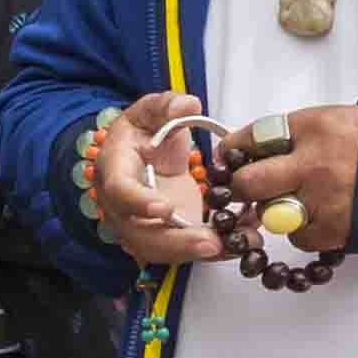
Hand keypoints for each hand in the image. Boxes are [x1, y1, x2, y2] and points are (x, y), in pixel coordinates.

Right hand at [81, 97, 218, 271]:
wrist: (142, 155)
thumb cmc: (143, 132)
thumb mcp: (151, 110)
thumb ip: (166, 105)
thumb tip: (187, 105)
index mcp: (114, 170)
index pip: (120, 190)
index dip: (139, 203)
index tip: (165, 208)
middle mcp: (122, 207)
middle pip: (141, 234)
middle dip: (177, 242)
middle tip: (211, 244)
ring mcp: (143, 226)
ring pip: (163, 250)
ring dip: (198, 252)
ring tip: (234, 246)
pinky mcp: (166, 235)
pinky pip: (185, 250)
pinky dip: (215, 249)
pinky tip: (243, 241)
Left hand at [219, 102, 357, 270]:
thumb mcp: (337, 121)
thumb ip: (297, 134)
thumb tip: (256, 148)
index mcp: (312, 127)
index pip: (251, 138)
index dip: (233, 151)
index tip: (229, 158)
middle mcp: (313, 163)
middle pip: (249, 183)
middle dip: (242, 188)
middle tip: (248, 190)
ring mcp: (322, 201)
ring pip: (271, 215)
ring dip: (277, 212)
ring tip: (303, 200)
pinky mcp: (333, 231)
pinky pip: (298, 238)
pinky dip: (304, 231)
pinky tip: (325, 216)